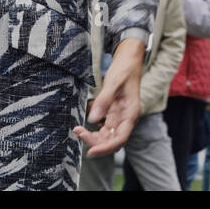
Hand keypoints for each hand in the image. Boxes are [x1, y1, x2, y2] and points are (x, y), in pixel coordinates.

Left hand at [73, 36, 143, 155]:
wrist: (129, 58)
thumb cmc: (124, 68)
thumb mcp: (114, 82)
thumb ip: (104, 101)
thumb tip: (92, 120)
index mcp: (131, 113)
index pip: (120, 138)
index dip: (106, 147)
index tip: (90, 150)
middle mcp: (126, 118)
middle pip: (112, 140)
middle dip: (95, 142)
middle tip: (78, 133)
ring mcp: (120, 116)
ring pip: (107, 136)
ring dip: (93, 137)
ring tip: (78, 130)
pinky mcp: (113, 113)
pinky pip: (103, 127)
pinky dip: (93, 130)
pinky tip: (82, 126)